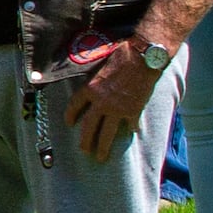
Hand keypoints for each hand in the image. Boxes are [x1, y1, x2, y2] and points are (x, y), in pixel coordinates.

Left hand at [64, 40, 160, 158]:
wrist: (143, 58)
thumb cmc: (121, 56)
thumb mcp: (100, 65)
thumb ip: (95, 80)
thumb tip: (91, 86)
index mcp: (90, 88)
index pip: (74, 106)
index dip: (70, 116)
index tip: (69, 124)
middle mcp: (101, 102)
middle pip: (89, 126)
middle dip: (85, 140)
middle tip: (84, 150)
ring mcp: (117, 109)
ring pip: (107, 133)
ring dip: (103, 147)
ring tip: (100, 157)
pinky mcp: (133, 112)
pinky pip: (130, 125)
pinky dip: (130, 129)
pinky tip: (131, 134)